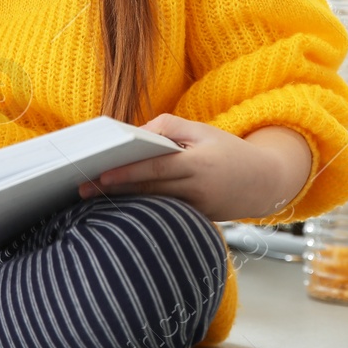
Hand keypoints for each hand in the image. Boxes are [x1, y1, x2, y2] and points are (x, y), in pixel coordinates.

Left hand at [77, 114, 312, 222]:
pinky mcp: (196, 220)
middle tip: (83, 190)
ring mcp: (196, 209)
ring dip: (123, 201)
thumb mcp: (202, 130)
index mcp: (198, 164)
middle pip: (147, 190)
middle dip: (115, 189)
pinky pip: (164, 212)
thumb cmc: (229, 150)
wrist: (264, 182)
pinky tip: (120, 205)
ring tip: (92, 197)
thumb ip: (168, 126)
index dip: (127, 172)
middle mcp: (197, 190)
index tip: (101, 175)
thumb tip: (135, 133)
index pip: (156, 168)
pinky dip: (142, 207)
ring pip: (153, 204)